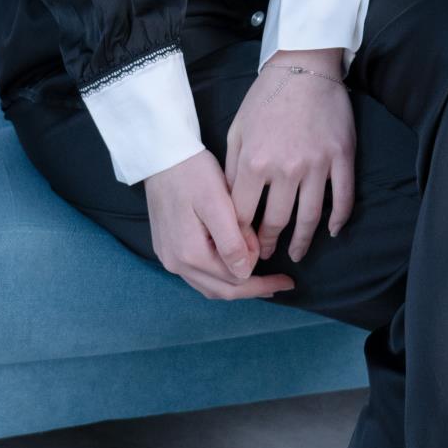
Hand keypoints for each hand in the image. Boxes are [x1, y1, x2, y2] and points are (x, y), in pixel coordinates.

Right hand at [143, 147, 298, 301]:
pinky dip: (219, 275)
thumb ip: (231, 242)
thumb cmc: (192, 173)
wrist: (161, 156)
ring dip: (236, 284)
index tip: (286, 275)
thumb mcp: (218, 203)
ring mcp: (169, 258)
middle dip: (253, 288)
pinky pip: (197, 275)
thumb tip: (245, 273)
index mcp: (190, 254)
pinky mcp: (167, 249)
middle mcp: (176, 263)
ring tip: (262, 278)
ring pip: (208, 285)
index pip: (234, 281)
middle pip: (221, 290)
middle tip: (280, 284)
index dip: (261, 279)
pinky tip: (234, 266)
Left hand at [223, 47, 356, 261]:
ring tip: (296, 253)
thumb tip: (230, 204)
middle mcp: (286, 169)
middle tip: (266, 255)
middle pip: (276, 221)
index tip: (239, 247)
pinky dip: (338, 219)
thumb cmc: (265, 97)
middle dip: (268, 244)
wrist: (303, 67)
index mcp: (255, 162)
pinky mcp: (342, 158)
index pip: (243, 213)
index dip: (239, 236)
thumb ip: (234, 168)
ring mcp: (317, 165)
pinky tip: (331, 232)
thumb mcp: (238, 130)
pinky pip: (342, 198)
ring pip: (310, 217)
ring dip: (303, 241)